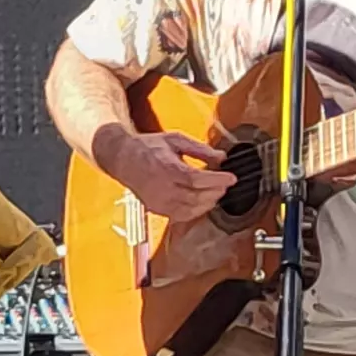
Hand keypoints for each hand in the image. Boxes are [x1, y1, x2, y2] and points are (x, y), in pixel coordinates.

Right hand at [95, 122, 233, 221]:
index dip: (216, 180)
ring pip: (190, 210)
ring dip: (208, 202)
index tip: (232, 177)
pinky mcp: (157, 210)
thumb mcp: (175, 140)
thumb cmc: (148, 147)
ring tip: (217, 192)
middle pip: (195, 197)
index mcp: (165, 167)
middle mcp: (161, 188)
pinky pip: (181, 216)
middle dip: (215, 192)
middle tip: (226, 184)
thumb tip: (222, 157)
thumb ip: (199, 149)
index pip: (196, 179)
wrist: (123, 158)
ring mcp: (158, 202)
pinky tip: (204, 202)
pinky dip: (196, 211)